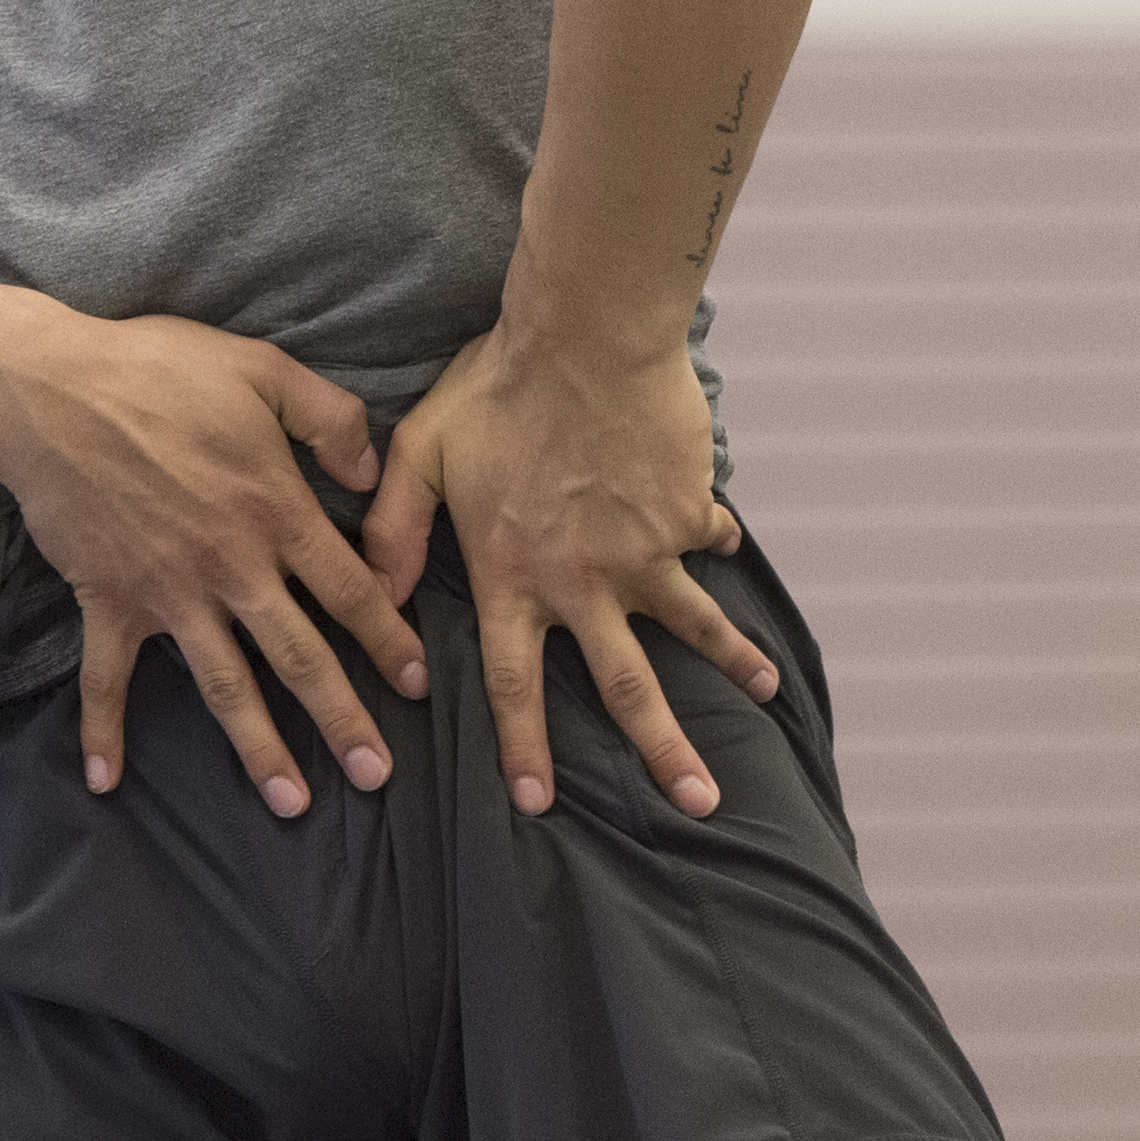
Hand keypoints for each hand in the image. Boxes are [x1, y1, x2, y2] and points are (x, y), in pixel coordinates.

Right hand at [0, 290, 415, 816]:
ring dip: (258, 748)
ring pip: (224, 685)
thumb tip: (370, 475)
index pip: (350, 589)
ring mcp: (169, 593)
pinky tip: (106, 781)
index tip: (417, 684)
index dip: (389, 638)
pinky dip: (103, 730)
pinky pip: (107, 678)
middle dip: (342, 718)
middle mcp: (232, 566)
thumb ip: (331, 419)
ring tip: (293, 803)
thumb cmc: (160, 371)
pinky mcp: (110, 600)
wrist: (50, 393)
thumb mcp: (264, 370)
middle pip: (299, 656)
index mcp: (277, 512)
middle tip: (376, 775)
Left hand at [357, 317, 778, 819]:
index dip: (524, 747)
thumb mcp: (421, 451)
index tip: (537, 804)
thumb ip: (394, 527)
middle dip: (664, 751)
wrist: (588, 336)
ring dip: (733, 663)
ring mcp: (645, 551)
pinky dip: (717, 542)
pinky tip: (725, 545)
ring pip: (694, 626)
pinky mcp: (687, 511)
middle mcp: (585, 581)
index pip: (514, 683)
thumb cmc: (497, 387)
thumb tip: (374, 592)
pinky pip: (706, 537)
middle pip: (628, 686)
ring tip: (766, 693)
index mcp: (515, 576)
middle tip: (700, 803)